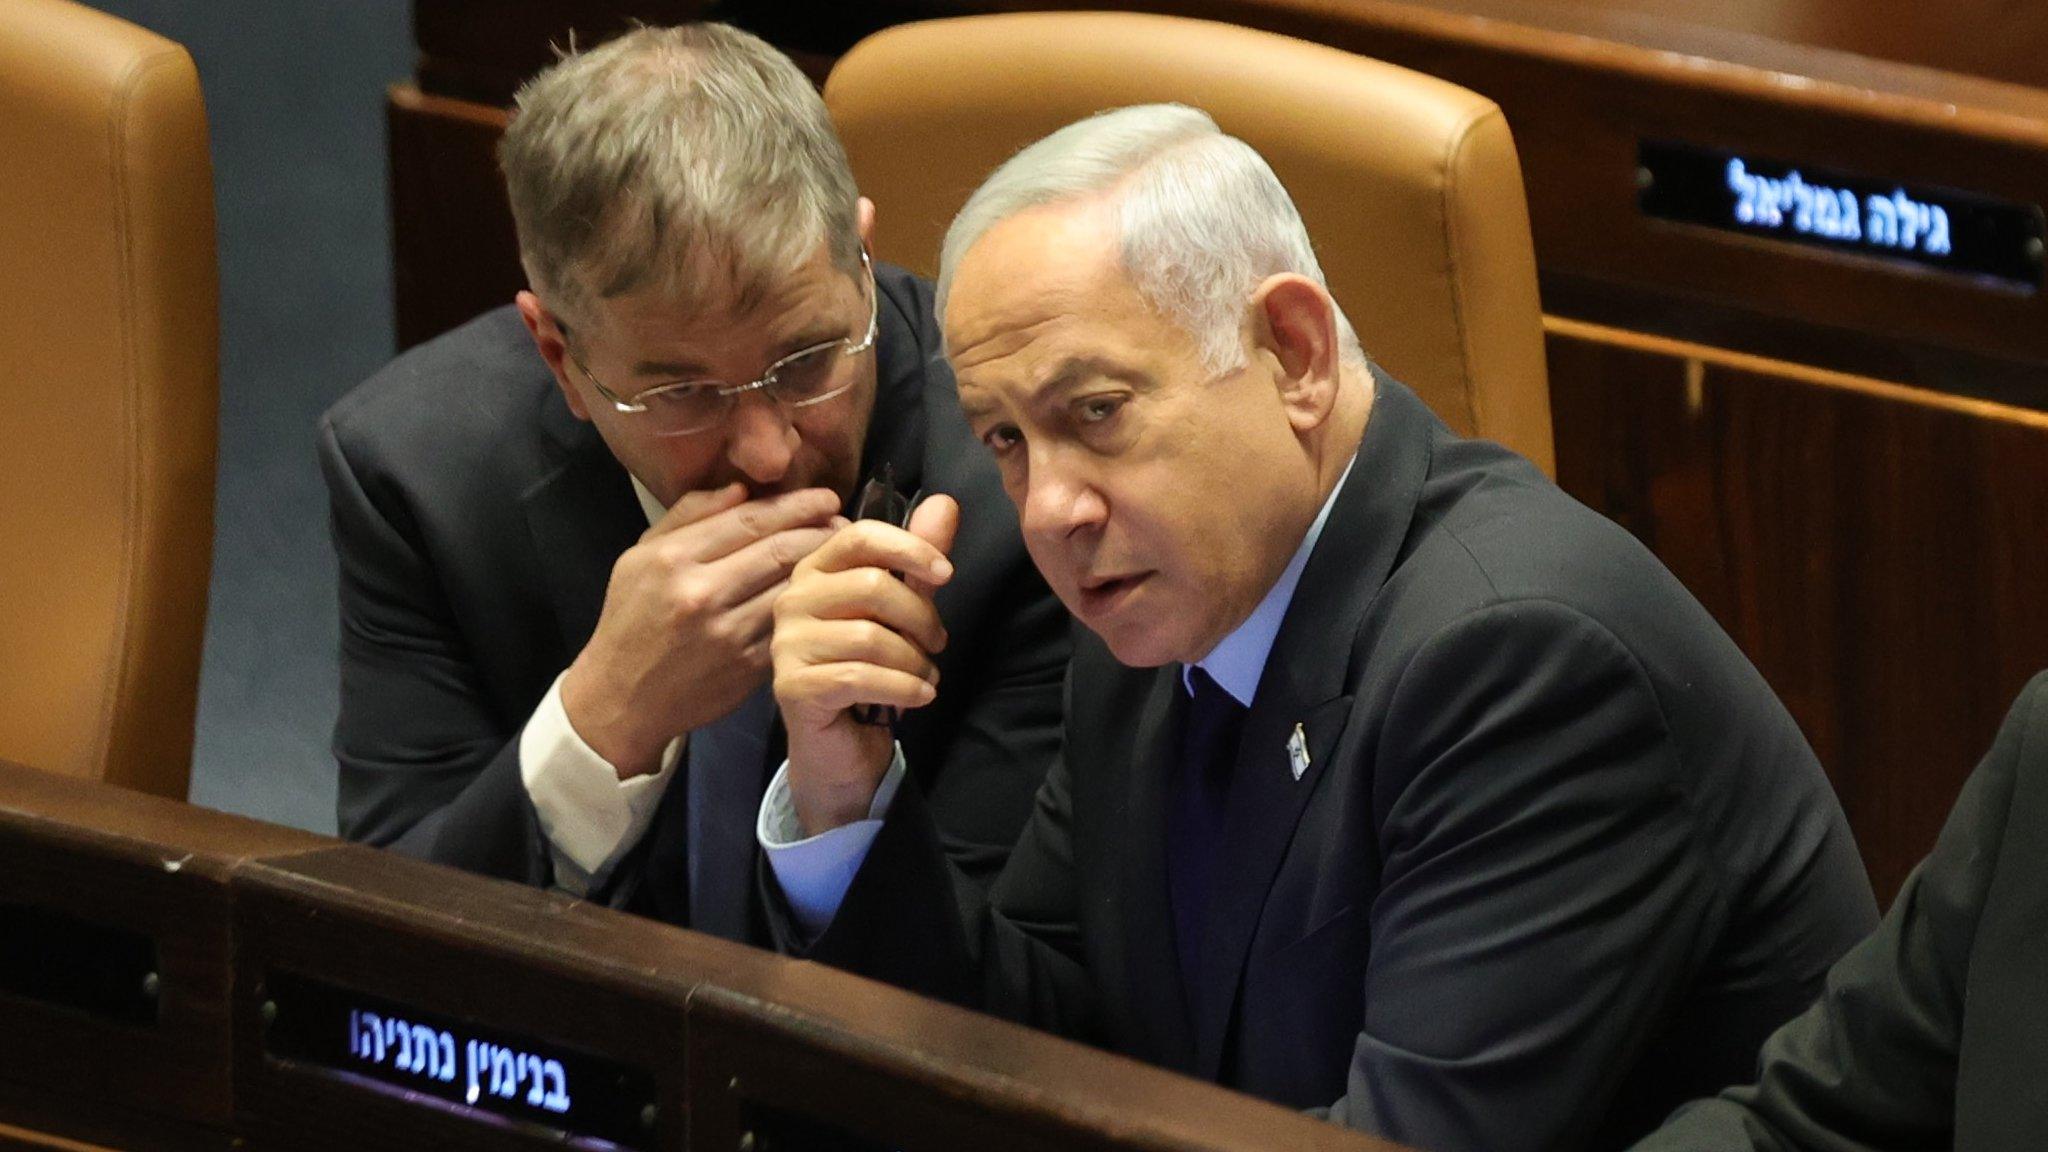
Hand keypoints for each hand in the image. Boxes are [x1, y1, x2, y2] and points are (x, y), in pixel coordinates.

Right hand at [561, 483, 843, 777]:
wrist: (621, 698)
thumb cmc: (630, 620)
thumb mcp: (639, 558)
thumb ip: (687, 516)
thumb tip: (741, 489)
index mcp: (673, 558)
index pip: (750, 520)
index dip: (796, 504)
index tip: (825, 496)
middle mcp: (701, 593)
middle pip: (779, 549)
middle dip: (820, 530)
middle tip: (845, 522)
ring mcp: (727, 633)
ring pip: (791, 587)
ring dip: (824, 568)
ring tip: (844, 553)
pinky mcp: (747, 666)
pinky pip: (789, 625)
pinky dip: (811, 607)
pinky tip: (827, 595)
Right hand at [773, 495, 958, 835]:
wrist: (840, 746)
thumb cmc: (870, 671)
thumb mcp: (902, 611)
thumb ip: (918, 560)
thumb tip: (946, 502)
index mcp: (816, 570)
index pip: (860, 536)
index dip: (909, 548)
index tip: (947, 573)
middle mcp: (792, 600)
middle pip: (872, 586)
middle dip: (920, 617)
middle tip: (937, 643)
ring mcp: (787, 645)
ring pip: (871, 637)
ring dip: (915, 661)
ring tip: (926, 676)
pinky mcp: (792, 687)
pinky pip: (861, 677)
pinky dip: (903, 688)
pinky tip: (920, 697)